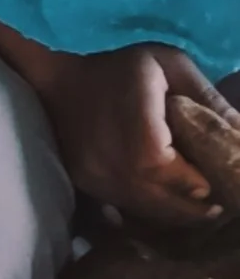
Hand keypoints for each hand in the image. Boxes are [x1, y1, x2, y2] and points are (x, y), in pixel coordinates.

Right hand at [47, 44, 226, 227]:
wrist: (58, 78)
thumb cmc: (120, 67)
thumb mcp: (169, 65)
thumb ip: (208, 99)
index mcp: (135, 126)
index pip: (168, 168)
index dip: (196, 183)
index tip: (219, 187)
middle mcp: (109, 158)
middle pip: (159, 199)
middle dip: (193, 207)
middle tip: (220, 207)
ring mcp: (93, 174)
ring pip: (142, 209)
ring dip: (174, 213)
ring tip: (200, 209)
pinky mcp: (84, 183)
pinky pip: (124, 207)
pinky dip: (150, 211)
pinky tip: (168, 204)